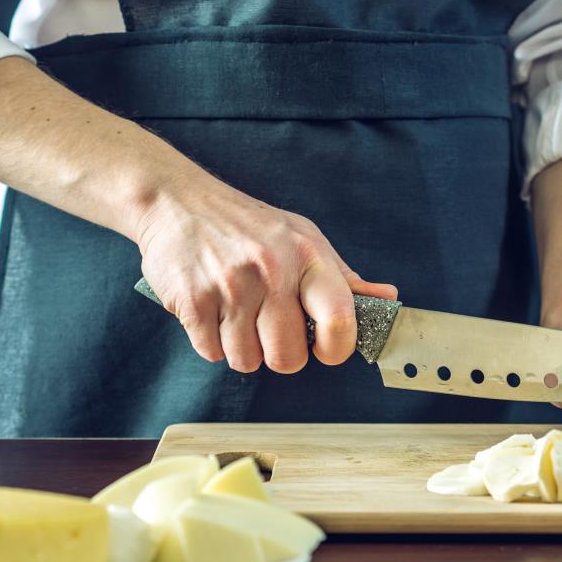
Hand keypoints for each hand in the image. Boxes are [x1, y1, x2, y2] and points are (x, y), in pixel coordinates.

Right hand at [136, 170, 396, 372]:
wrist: (175, 201)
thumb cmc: (246, 225)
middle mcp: (272, 269)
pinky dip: (211, 342)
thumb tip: (386, 299)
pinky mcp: (192, 301)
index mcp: (307, 254)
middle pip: (288, 357)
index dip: (336, 348)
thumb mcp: (302, 237)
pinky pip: (211, 353)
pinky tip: (211, 309)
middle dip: (279, 353)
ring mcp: (231, 286)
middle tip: (268, 328)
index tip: (325, 348)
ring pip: (247, 360)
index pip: (340, 319)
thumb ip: (343, 277)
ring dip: (241, 348)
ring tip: (235, 313)